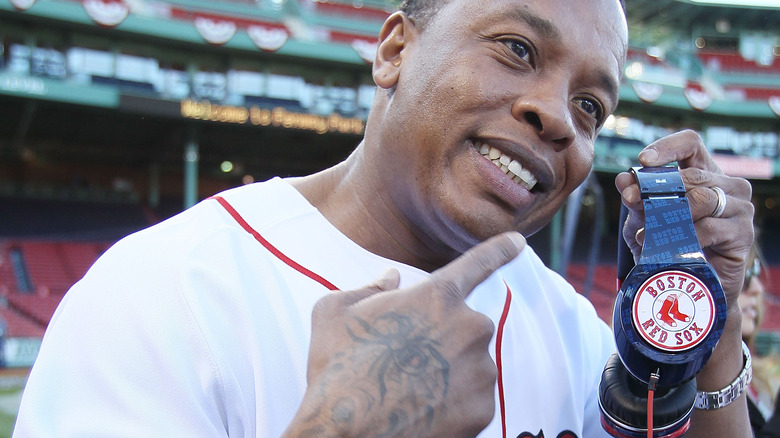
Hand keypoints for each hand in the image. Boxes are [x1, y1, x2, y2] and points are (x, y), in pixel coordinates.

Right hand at [282, 232, 525, 437]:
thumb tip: (391, 277)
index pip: (478, 264)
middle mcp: (470, 328)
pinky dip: (452, 403)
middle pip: (464, 326)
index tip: (518, 241)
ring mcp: (480, 371)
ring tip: (408, 390)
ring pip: (469, 364)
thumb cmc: (336, 370)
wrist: (345, 435)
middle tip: (405, 360)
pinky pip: (472, 398)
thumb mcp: (334, 313)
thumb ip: (370, 288)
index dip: (499, 250)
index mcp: (438, 297)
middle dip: (441, 338)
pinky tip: (422, 410)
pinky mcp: (484, 410)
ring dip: (447, 372)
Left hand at [615, 129, 753, 308]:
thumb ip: (637, 198)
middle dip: (656, 188)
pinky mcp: (743, 233)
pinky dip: (682, 237)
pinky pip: (709, 228)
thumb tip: (623, 179)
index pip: (691, 144)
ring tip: (644, 234)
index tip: (644, 160)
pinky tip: (665, 247)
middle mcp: (728, 186)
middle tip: (629, 199)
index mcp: (705, 173)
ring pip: (701, 199)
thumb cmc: (672, 245)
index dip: (668, 147)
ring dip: (667, 216)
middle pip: (691, 176)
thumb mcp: (646, 219)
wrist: (694, 284)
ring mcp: (739, 208)